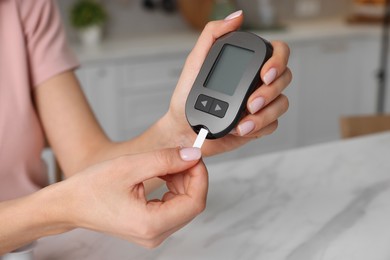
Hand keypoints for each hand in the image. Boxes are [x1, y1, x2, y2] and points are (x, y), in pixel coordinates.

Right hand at [62, 147, 207, 247]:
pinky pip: (173, 207)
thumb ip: (166, 160)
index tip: (193, 156)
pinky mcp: (151, 228)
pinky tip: (162, 174)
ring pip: (185, 205)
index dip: (199, 176)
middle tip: (178, 156)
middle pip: (192, 204)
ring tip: (165, 165)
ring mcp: (153, 234)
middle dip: (190, 176)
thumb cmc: (91, 188)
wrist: (70, 204)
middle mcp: (155, 235)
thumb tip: (192, 155)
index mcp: (151, 224)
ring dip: (182, 181)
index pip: (195, 202)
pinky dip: (173, 188)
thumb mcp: (130, 166)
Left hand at [161, 11, 291, 155]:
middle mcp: (257, 82)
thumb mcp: (196, 62)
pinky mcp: (259, 124)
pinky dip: (258, 127)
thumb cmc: (188, 96)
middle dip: (269, 92)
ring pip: (282, 103)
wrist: (183, 128)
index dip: (278, 61)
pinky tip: (240, 129)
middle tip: (251, 103)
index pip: (277, 52)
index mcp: (247, 64)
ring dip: (264, 114)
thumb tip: (236, 17)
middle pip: (285, 78)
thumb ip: (213, 35)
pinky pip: (273, 124)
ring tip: (242, 122)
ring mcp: (260, 104)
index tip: (264, 73)